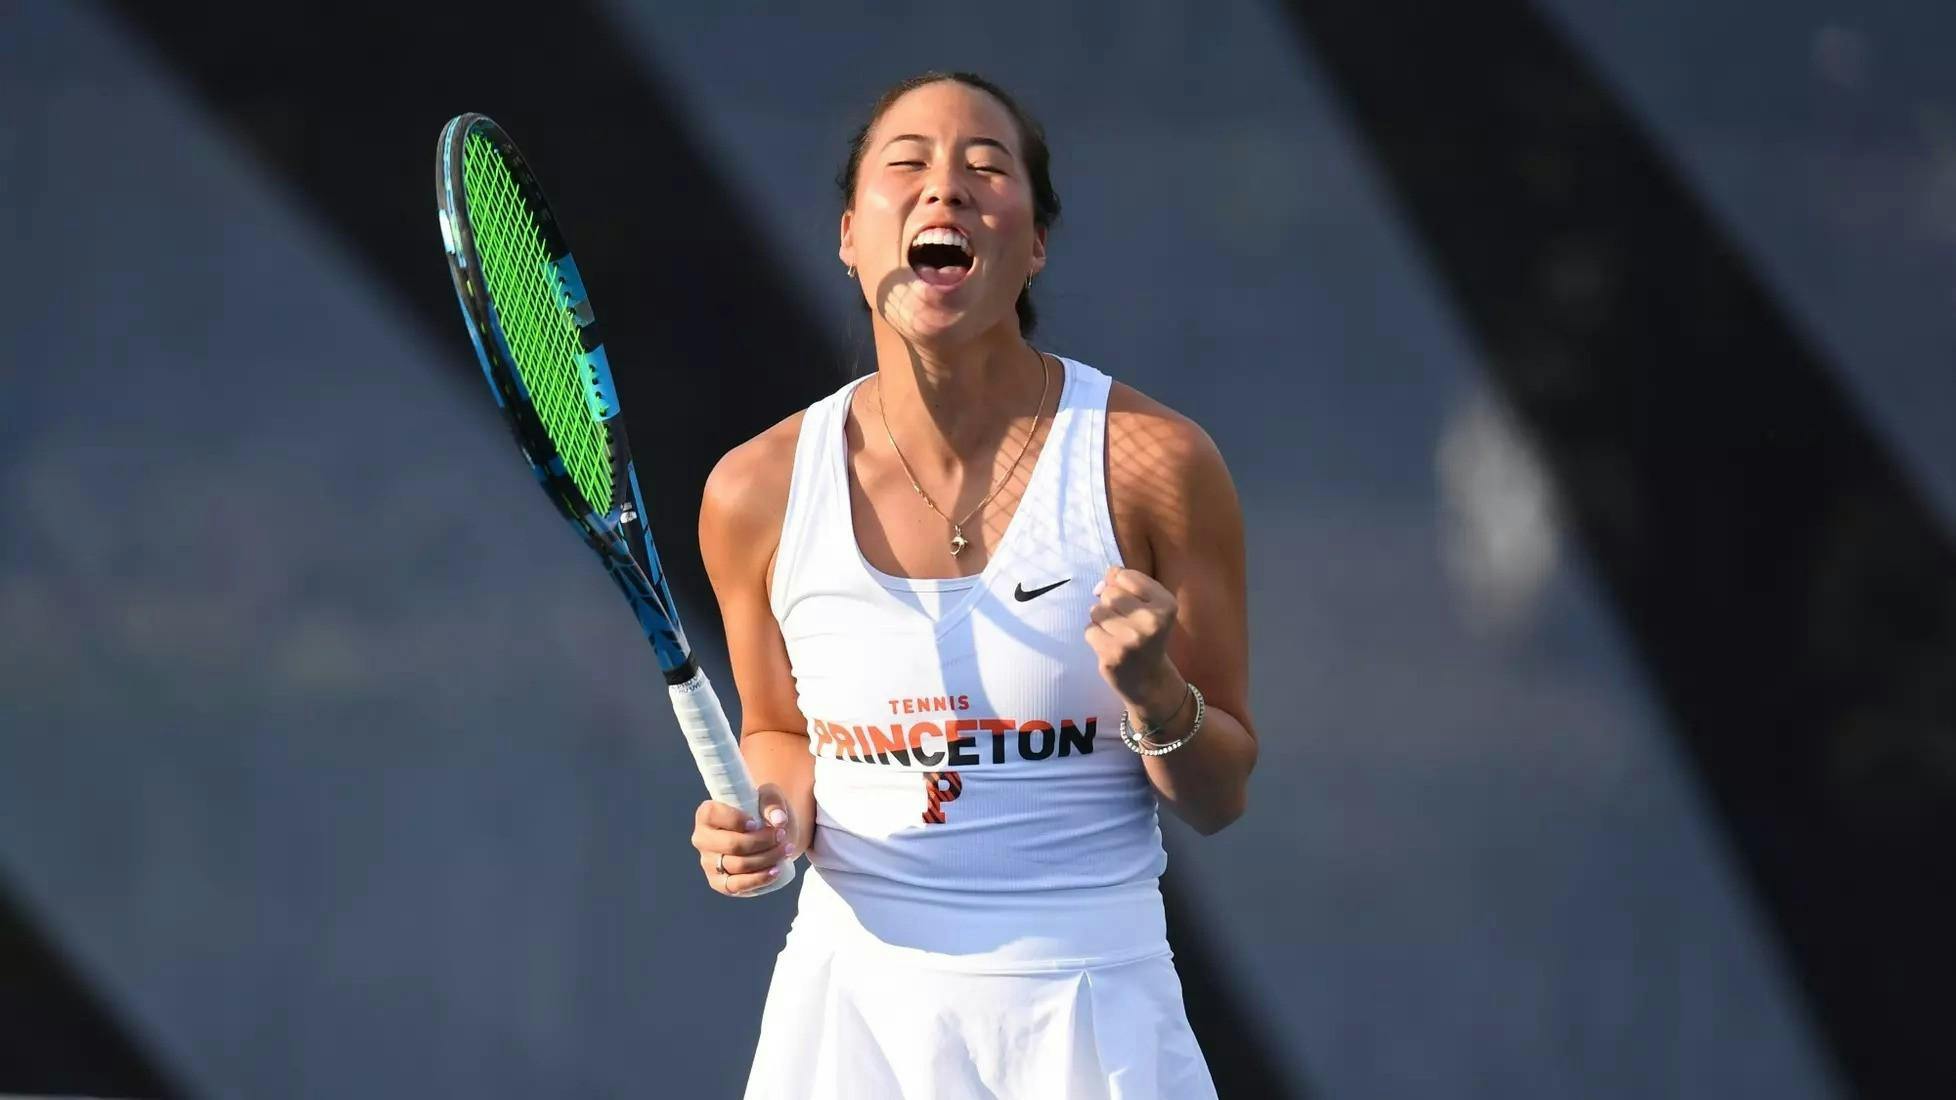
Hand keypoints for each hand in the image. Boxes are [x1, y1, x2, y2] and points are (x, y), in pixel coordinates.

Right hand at [691, 783, 795, 895]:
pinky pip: (736, 886)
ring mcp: (708, 863)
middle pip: (732, 844)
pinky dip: (758, 879)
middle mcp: (702, 839)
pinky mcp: (719, 883)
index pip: (713, 815)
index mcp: (707, 814)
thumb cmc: (763, 811)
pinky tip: (775, 870)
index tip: (756, 823)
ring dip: (766, 858)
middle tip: (781, 835)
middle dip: (761, 841)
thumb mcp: (770, 797)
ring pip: (738, 865)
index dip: (736, 820)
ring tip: (786, 850)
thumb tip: (779, 820)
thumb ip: (774, 802)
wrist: (768, 834)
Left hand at [1084, 566, 1184, 721]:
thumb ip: (1127, 584)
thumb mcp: (1149, 606)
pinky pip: (1089, 630)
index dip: (1121, 588)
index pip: (1125, 576)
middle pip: (1109, 593)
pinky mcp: (1113, 654)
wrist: (1149, 680)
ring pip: (1096, 610)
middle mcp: (1152, 620)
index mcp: (1166, 604)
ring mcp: (1132, 639)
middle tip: (1124, 624)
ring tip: (1116, 634)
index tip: (1133, 605)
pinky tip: (1109, 646)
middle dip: (1110, 605)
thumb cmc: (1146, 637)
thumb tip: (1104, 578)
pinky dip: (1095, 636)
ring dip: (1101, 621)